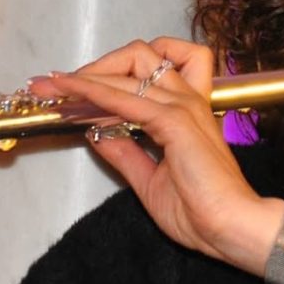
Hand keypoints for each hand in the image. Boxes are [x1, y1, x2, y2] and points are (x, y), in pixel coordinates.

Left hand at [30, 39, 277, 271]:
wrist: (229, 228)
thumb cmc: (201, 212)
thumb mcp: (149, 180)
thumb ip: (125, 153)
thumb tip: (97, 133)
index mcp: (184, 111)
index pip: (143, 74)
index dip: (104, 76)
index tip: (66, 89)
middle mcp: (185, 100)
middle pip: (139, 56)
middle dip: (97, 65)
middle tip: (58, 85)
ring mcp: (182, 107)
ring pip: (130, 69)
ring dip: (88, 74)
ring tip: (54, 86)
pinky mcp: (175, 121)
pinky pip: (127, 98)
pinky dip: (95, 92)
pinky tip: (71, 93)